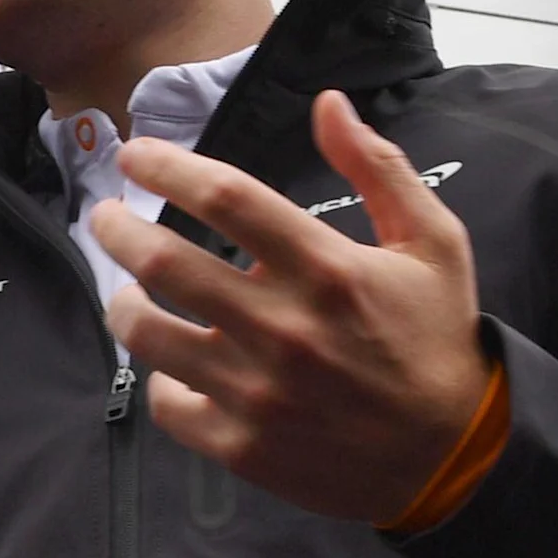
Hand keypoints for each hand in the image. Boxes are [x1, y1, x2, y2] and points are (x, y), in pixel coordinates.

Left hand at [92, 89, 490, 523]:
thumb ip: (379, 169)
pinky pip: (166, 402)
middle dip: (117, 229)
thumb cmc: (435, 338)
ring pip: (146, 334)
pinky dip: (158, 379)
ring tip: (126, 291)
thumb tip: (328, 104)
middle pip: (163, 261)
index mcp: (326, 268)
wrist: (451, 453)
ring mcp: (256, 390)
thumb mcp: (433, 243)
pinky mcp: (240, 444)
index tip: (135, 155)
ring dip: (121, 303)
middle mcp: (282, 327)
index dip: (167, 168)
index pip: (226, 198)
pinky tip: (170, 364)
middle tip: (105, 217)